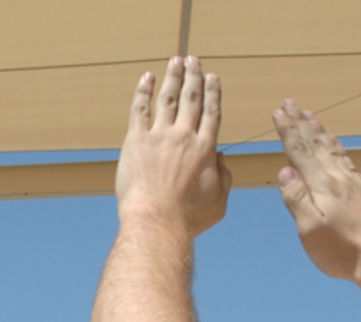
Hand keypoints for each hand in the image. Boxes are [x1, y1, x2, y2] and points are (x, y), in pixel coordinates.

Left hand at [114, 56, 231, 236]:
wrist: (156, 222)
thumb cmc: (188, 220)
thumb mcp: (219, 202)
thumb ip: (224, 177)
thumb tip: (220, 158)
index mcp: (206, 149)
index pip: (212, 112)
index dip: (213, 92)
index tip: (213, 78)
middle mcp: (185, 137)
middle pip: (192, 98)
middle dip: (194, 76)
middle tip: (194, 60)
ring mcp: (160, 136)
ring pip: (168, 98)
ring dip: (173, 76)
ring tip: (176, 60)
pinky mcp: (136, 141)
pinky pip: (140, 109)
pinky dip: (144, 91)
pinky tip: (147, 78)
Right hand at [271, 99, 360, 282]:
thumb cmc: (341, 250)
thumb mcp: (309, 228)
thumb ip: (296, 197)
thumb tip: (285, 171)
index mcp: (321, 185)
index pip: (300, 151)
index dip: (287, 131)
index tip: (278, 112)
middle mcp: (338, 177)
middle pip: (315, 143)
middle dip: (300, 122)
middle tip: (289, 102)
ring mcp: (352, 182)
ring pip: (331, 147)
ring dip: (318, 129)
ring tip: (309, 114)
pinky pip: (345, 158)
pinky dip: (336, 145)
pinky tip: (334, 141)